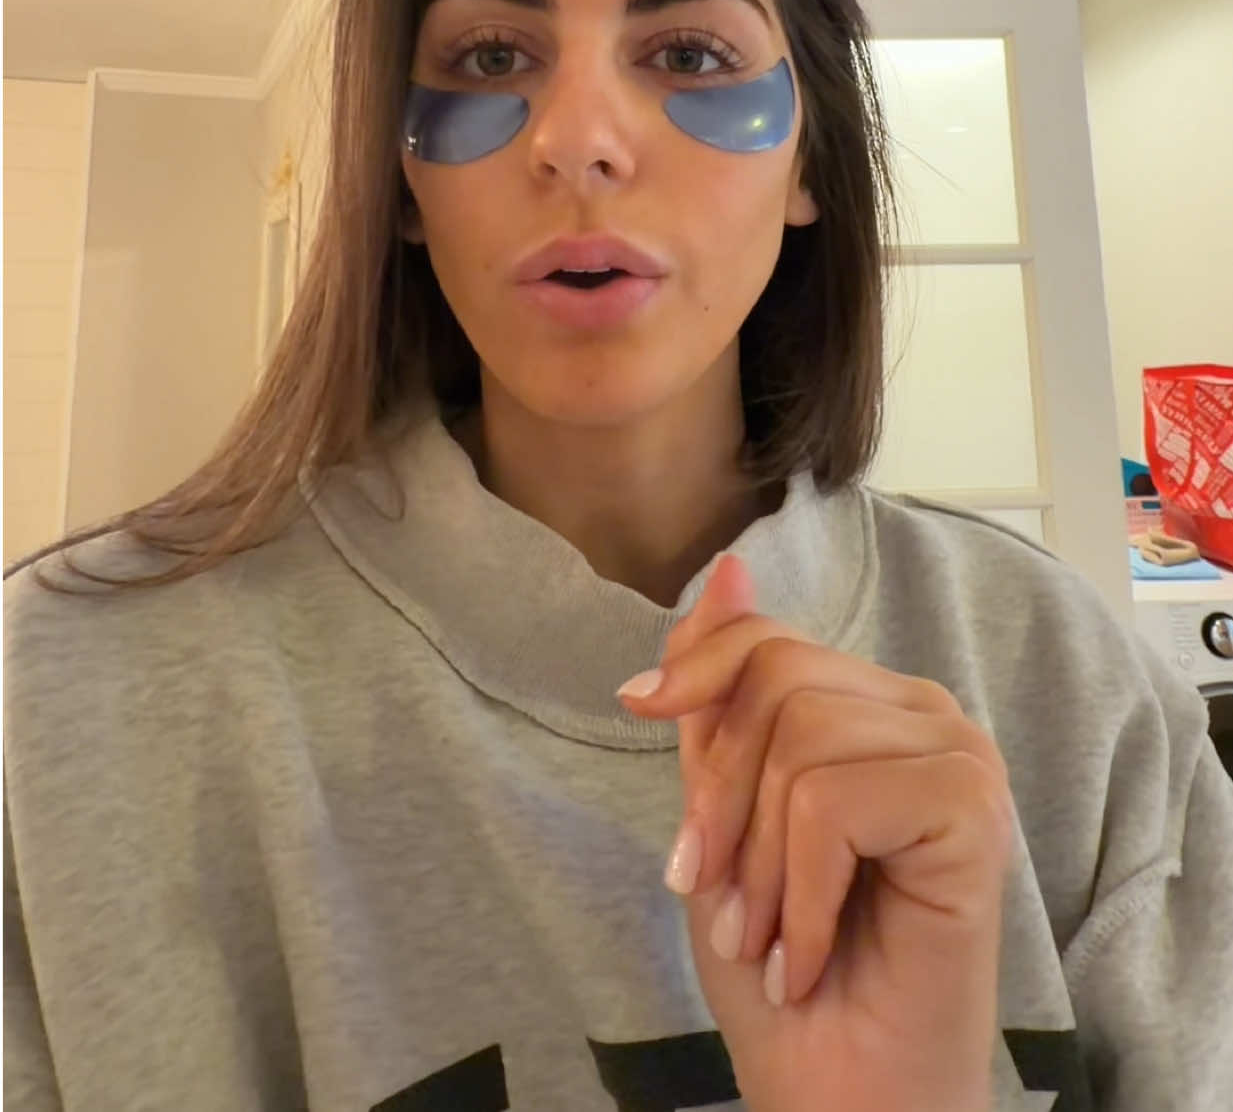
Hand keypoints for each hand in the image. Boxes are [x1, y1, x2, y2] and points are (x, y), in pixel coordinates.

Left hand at [618, 554, 1014, 1111]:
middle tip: (725, 900)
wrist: (839, 1089)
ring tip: (773, 940)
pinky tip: (814, 956)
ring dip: (760, 866)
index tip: (638, 709)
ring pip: (800, 739)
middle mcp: (923, 714)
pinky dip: (802, 894)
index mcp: (870, 706)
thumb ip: (723, 695)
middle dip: (723, 801)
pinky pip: (833, 802)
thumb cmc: (783, 962)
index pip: (768, 637)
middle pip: (777, 678)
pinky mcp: (972, 807)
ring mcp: (957, 754)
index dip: (695, 671)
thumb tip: (726, 569)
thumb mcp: (723, 812)